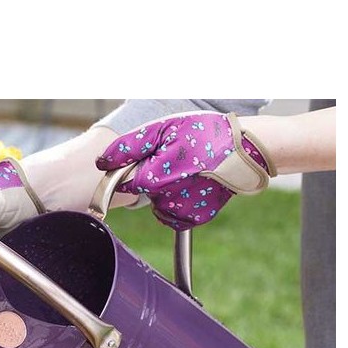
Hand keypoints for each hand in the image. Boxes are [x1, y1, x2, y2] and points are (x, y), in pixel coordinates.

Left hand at [95, 112, 275, 229]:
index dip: (128, 170)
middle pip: (142, 192)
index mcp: (153, 177)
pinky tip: (193, 185)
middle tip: (173, 158)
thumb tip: (101, 161)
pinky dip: (179, 201)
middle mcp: (164, 200)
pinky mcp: (194, 219)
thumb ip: (128, 146)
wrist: (245, 151)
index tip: (144, 159)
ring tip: (187, 169)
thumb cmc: (204, 134)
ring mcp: (180, 212)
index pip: (123, 182)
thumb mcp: (163, 129)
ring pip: (158, 204)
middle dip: (151, 176)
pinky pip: (174, 214)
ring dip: (165, 189)